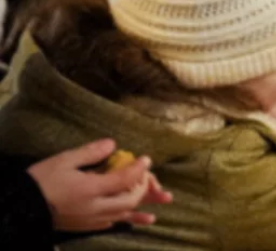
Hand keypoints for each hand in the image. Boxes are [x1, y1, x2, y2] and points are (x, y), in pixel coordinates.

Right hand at [27, 139, 171, 231]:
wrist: (21, 207)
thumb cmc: (41, 181)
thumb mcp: (64, 160)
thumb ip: (90, 153)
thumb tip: (113, 144)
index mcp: (91, 189)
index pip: (124, 179)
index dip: (139, 169)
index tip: (146, 159)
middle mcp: (96, 207)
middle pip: (129, 200)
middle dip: (143, 188)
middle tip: (149, 178)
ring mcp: (92, 219)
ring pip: (123, 215)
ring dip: (141, 210)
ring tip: (159, 209)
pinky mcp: (86, 226)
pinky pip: (111, 223)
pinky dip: (125, 220)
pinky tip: (132, 220)